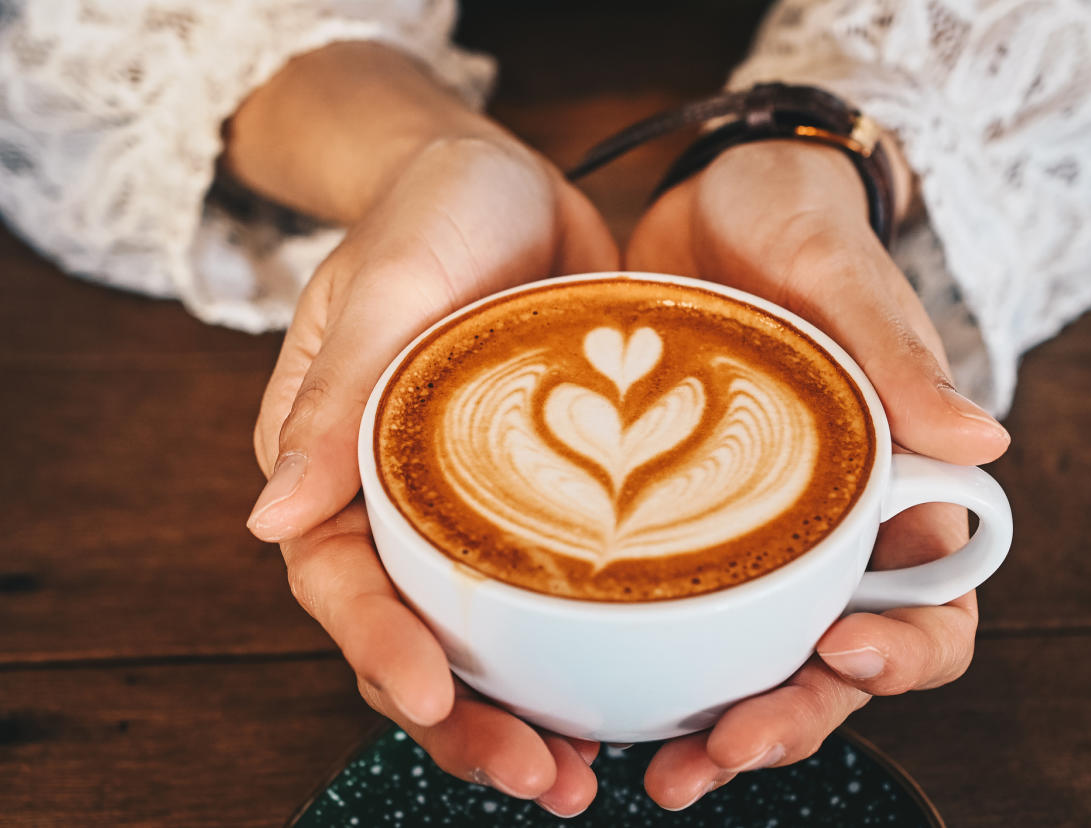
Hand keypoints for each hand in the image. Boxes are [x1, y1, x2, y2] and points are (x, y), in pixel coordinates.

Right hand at [233, 44, 616, 816]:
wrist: (509, 181)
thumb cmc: (430, 214)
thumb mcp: (384, 286)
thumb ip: (333, 401)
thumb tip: (266, 520)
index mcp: (333, 468)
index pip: (340, 581)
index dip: (381, 647)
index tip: (432, 697)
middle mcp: (398, 507)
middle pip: (418, 638)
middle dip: (464, 721)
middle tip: (536, 778)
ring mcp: (474, 511)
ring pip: (490, 638)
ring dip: (526, 713)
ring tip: (580, 775)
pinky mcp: (548, 499)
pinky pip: (561, 589)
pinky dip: (587, 649)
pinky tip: (631, 700)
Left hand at [626, 139, 1010, 807]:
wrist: (709, 199)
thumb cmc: (795, 226)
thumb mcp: (839, 273)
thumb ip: (901, 351)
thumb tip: (988, 439)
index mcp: (896, 490)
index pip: (934, 605)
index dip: (906, 651)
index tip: (847, 650)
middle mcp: (828, 533)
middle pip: (831, 667)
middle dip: (788, 717)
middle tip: (721, 748)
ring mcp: (750, 536)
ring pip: (747, 663)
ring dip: (711, 726)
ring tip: (655, 769)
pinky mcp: (673, 523)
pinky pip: (666, 613)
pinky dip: (640, 669)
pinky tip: (587, 700)